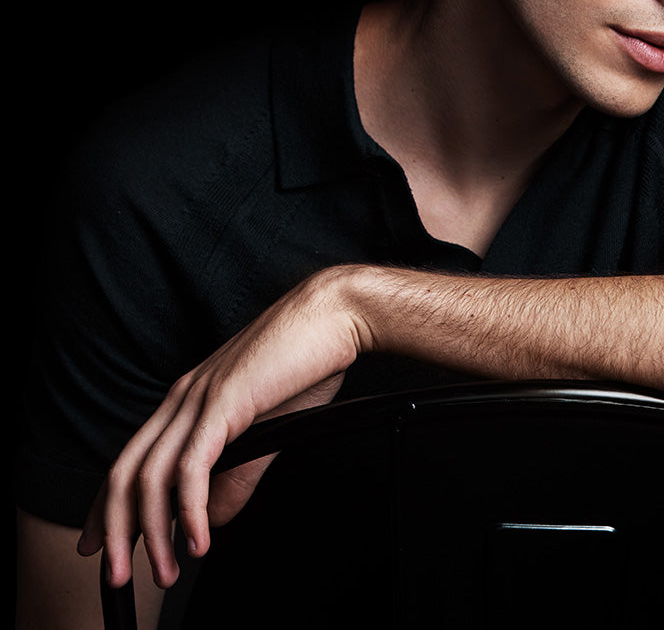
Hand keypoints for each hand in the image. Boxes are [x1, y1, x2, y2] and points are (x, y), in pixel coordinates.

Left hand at [78, 266, 369, 588]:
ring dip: (151, 532)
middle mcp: (185, 395)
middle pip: (126, 471)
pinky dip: (189, 510)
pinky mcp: (226, 401)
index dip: (108, 504)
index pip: (133, 458)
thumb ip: (240, 472)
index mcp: (192, 396)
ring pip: (151, 475)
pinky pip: (193, 466)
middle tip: (112, 576)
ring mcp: (201, 397)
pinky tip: (200, 538)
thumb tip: (214, 517)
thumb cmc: (311, 359)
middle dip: (113, 529)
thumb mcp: (269, 426)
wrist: (337, 313)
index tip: (100, 543)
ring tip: (164, 571)